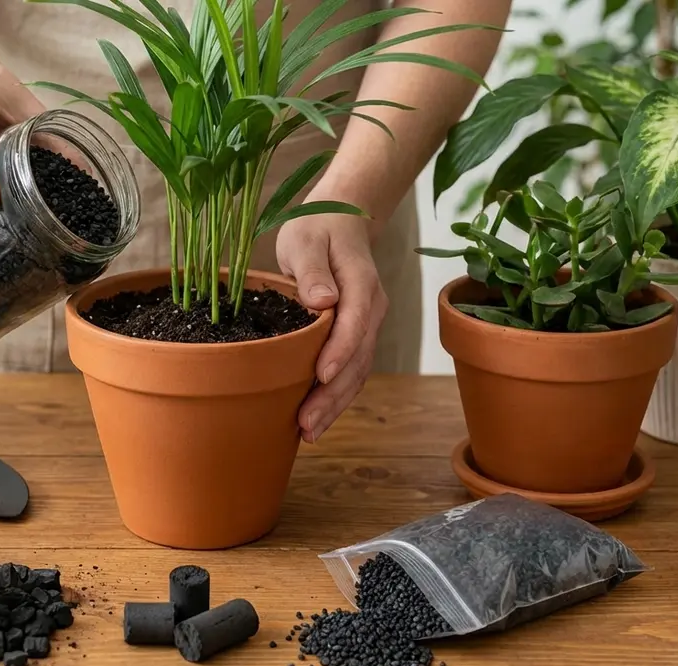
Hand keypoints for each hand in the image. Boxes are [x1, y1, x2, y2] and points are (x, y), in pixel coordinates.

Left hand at [277, 209, 387, 443]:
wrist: (342, 222)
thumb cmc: (318, 228)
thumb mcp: (306, 238)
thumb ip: (312, 269)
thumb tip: (322, 300)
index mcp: (361, 283)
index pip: (355, 323)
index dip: (339, 352)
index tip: (320, 376)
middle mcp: (371, 309)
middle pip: (358, 358)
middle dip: (333, 394)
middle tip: (306, 423)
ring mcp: (367, 326)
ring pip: (357, 372)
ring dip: (335, 404)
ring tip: (308, 431)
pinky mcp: (357, 336)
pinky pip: (351, 371)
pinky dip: (336, 397)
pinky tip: (315, 419)